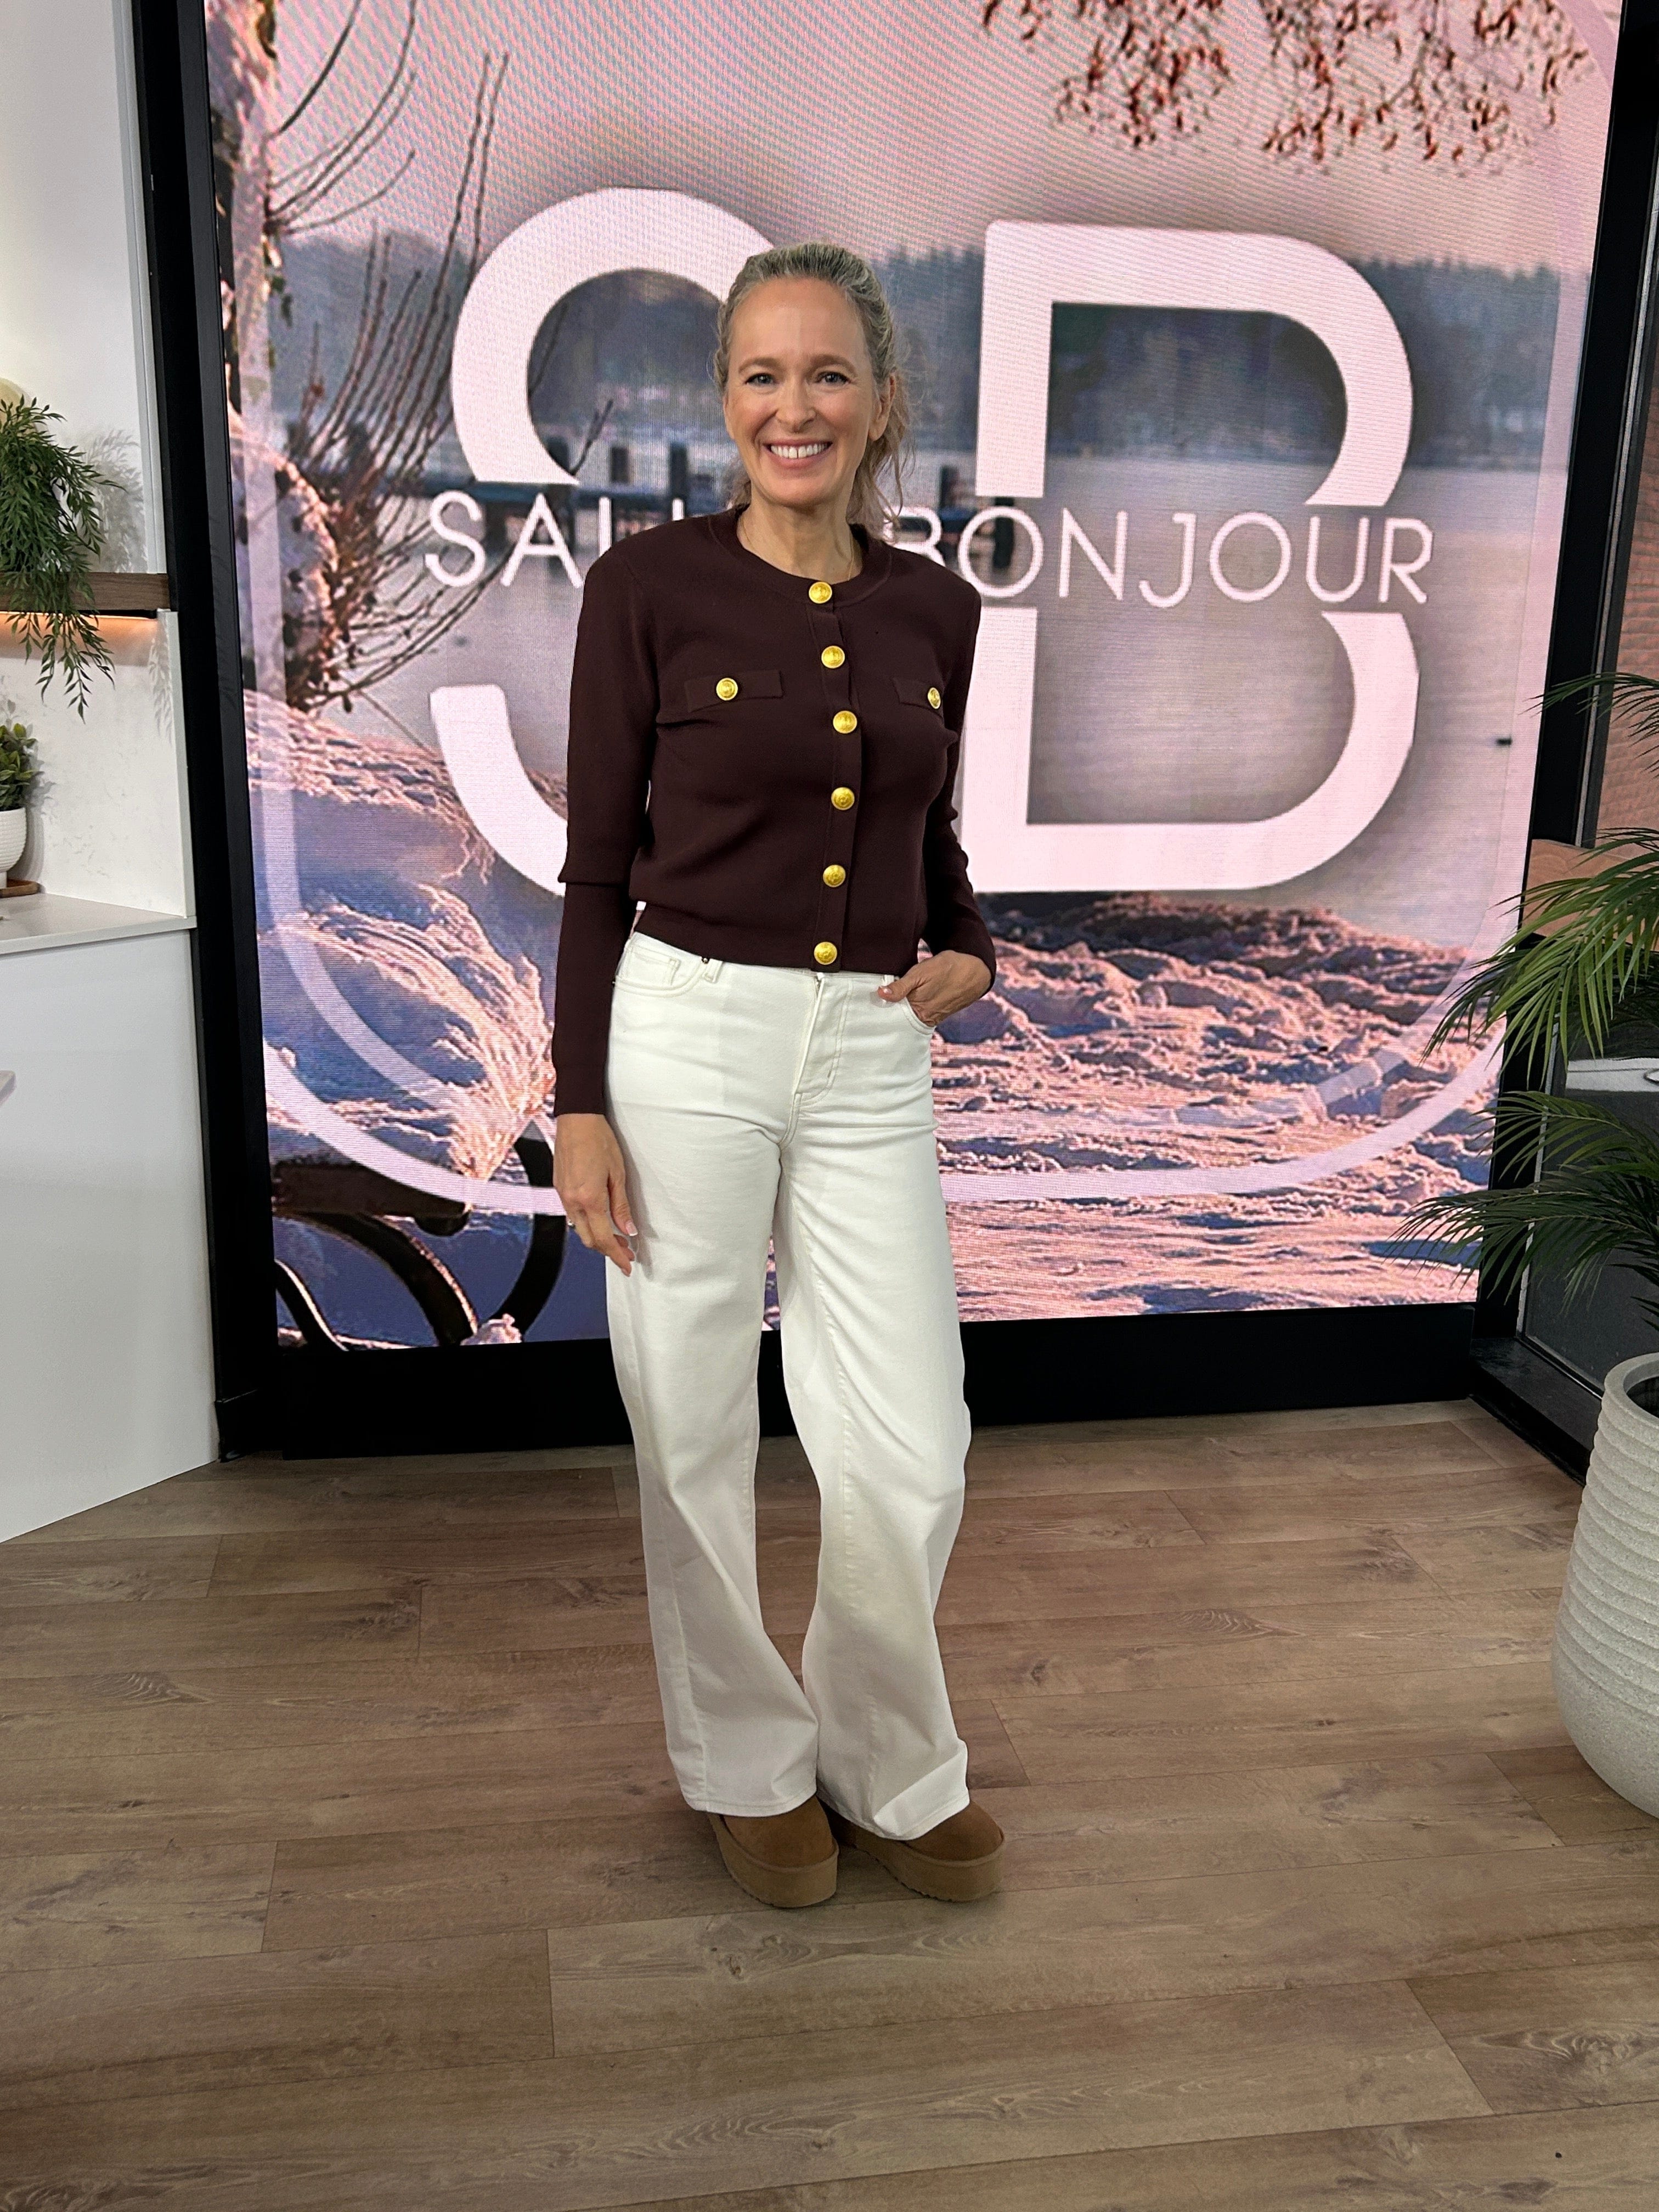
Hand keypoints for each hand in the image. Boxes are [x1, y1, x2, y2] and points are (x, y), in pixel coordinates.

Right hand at [553, 1113, 636, 1272]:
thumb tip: (628, 1230)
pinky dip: (587, 1224)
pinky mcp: (559, 1188)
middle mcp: (572, 1200)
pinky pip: (573, 1215)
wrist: (576, 1119)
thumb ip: (621, 1206)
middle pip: (590, 1239)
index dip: (616, 1256)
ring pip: (580, 1229)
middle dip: (608, 1250)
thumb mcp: (618, 1174)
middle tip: (626, 1252)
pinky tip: (599, 1220)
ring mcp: (563, 1195)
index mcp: (589, 1199)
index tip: (627, 1265)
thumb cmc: (598, 1139)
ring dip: (597, 1238)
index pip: (604, 1239)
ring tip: (616, 1238)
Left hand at [879, 950, 992, 1027]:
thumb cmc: (947, 969)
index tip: (869, 1005)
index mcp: (917, 1009)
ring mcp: (930, 1018)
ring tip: (888, 1004)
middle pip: (898, 1020)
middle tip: (875, 1005)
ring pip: (907, 1018)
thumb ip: (900, 986)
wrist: (974, 972)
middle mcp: (923, 1018)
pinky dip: (909, 1011)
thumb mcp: (920, 973)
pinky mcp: (935, 1015)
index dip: (880, 1010)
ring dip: (898, 1012)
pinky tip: (904, 1003)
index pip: (891, 1016)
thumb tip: (881, 994)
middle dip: (888, 1013)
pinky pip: (917, 1016)